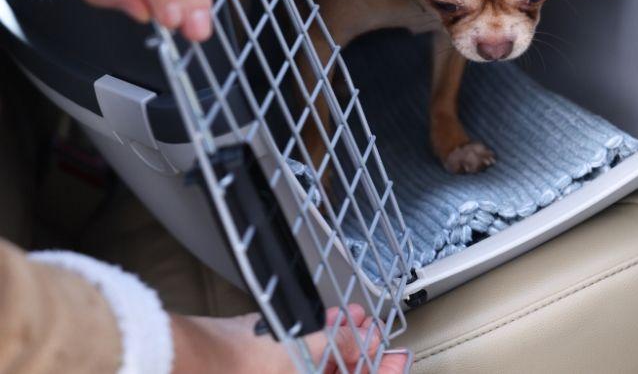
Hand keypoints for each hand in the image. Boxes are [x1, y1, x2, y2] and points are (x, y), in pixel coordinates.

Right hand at [170, 305, 409, 373]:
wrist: (188, 357)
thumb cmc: (238, 363)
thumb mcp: (302, 346)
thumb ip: (337, 342)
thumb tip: (358, 338)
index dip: (384, 371)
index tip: (397, 357)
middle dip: (359, 353)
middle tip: (371, 332)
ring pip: (318, 369)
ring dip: (338, 344)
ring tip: (350, 320)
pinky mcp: (259, 369)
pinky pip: (296, 362)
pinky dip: (312, 344)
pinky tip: (322, 323)